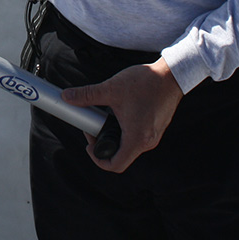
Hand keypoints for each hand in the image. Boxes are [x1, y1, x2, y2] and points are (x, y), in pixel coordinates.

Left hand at [62, 58, 183, 172]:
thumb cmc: (145, 83)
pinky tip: (119, 112)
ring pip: (128, 145)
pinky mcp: (156, 128)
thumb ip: (87, 95)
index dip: (97, 159)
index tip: (89, 143)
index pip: (114, 165)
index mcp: (136, 139)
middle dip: (102, 143)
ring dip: (113, 135)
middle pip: (120, 155)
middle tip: (93, 125)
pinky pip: (137, 136)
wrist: (172, 75)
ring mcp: (154, 136)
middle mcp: (147, 142)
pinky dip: (124, 129)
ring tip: (105, 115)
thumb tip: (66, 96)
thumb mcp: (111, 89)